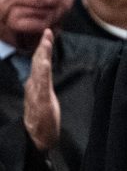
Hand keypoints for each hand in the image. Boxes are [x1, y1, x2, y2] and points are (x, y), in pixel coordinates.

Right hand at [23, 29, 58, 150]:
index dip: (43, 48)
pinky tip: (45, 64)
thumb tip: (41, 70)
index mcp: (36, 85)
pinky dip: (43, 74)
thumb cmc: (43, 119)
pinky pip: (42, 86)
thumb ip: (42, 83)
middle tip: (47, 32)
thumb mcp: (45, 97)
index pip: (40, 63)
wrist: (38, 138)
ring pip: (39, 72)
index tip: (48, 33)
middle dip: (43, 47)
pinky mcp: (42, 103)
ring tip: (46, 43)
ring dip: (43, 57)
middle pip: (38, 64)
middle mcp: (34, 87)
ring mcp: (36, 95)